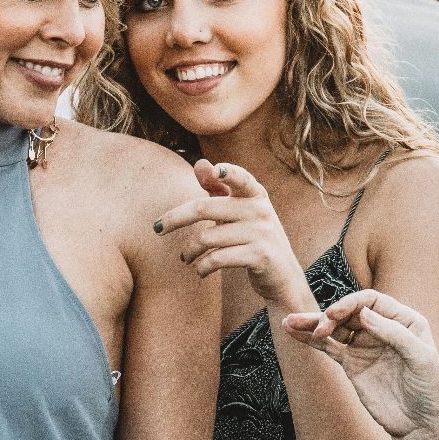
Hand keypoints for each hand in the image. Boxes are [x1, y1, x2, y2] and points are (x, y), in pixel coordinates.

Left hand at [154, 160, 305, 302]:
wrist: (282, 275)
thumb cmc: (253, 237)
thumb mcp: (239, 211)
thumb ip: (218, 188)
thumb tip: (200, 163)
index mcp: (255, 193)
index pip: (240, 177)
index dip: (228, 173)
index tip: (215, 171)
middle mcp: (260, 209)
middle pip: (204, 208)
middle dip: (174, 218)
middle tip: (157, 228)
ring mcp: (262, 233)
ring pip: (206, 238)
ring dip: (189, 251)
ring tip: (186, 257)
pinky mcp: (260, 256)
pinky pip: (217, 259)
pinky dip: (202, 267)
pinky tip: (200, 270)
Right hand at [282, 289, 438, 439]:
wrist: (421, 426)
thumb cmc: (431, 390)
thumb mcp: (421, 359)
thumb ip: (395, 334)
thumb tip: (363, 313)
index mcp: (403, 320)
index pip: (371, 302)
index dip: (351, 304)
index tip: (335, 315)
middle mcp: (382, 328)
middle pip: (349, 313)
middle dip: (330, 316)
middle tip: (320, 327)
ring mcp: (365, 346)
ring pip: (334, 328)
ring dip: (312, 323)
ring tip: (289, 322)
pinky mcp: (351, 364)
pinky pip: (328, 347)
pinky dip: (310, 340)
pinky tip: (293, 332)